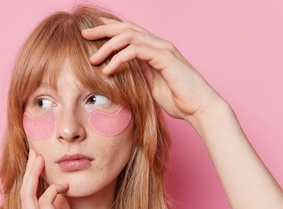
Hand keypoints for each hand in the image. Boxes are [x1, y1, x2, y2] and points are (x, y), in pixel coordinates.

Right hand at [20, 149, 95, 208]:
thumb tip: (60, 192)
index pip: (26, 198)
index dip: (29, 178)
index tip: (35, 162)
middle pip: (23, 192)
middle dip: (28, 171)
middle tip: (35, 152)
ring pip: (28, 195)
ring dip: (35, 175)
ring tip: (41, 159)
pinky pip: (46, 204)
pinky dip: (53, 191)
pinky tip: (63, 186)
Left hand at [82, 18, 227, 123]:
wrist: (199, 107)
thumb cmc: (177, 99)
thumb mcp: (149, 85)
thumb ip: (137, 75)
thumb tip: (118, 73)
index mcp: (154, 48)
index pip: (128, 31)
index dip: (109, 28)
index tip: (90, 32)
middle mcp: (159, 44)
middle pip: (126, 27)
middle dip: (102, 29)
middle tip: (83, 34)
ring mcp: (163, 49)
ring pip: (129, 36)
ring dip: (108, 46)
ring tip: (93, 59)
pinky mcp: (165, 58)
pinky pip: (136, 51)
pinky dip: (119, 59)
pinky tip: (108, 70)